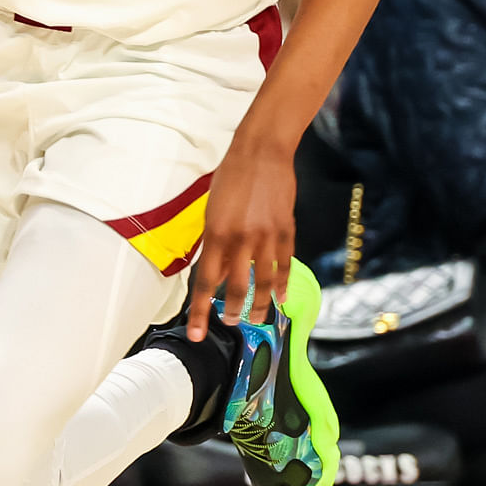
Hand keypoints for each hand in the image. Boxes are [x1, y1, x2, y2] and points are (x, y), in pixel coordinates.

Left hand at [185, 134, 296, 340]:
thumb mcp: (211, 210)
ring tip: (256, 317)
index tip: (198, 333)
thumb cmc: (231, 177)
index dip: (201, 311)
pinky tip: (281, 298)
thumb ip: (213, 243)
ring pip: (264, 283)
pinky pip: (285, 265)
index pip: (205, 282)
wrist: (262, 152)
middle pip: (235, 288)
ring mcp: (266, 237)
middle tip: (230, 322)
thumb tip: (212, 272)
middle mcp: (240, 240)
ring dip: (259, 305)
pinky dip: (282, 285)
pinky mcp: (286, 231)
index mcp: (216, 234)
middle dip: (232, 312)